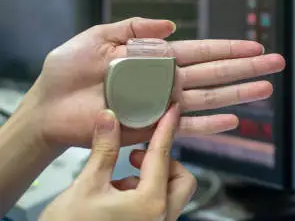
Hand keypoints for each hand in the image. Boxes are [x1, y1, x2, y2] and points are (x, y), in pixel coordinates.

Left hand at [20, 17, 284, 149]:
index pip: (201, 50)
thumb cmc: (68, 70)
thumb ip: (134, 28)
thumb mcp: (97, 36)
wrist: (48, 107)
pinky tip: (233, 121)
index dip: (229, 48)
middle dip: (247, 68)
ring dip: (239, 93)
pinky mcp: (152, 128)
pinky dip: (210, 126)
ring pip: (210, 98)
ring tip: (267, 88)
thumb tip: (172, 25)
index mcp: (155, 57)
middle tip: (277, 62)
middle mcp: (165, 81)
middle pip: (215, 73)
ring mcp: (162, 105)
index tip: (256, 45)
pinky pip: (187, 128)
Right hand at [40, 105, 196, 220]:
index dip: (167, 129)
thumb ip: (104, 150)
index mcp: (150, 204)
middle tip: (136, 157)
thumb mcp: (86, 185)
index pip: (163, 156)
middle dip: (164, 163)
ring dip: (152, 180)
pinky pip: (157, 209)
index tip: (173, 111)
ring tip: (117, 180)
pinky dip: (145, 196)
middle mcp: (160, 219)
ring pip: (170, 195)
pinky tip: (116, 197)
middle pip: (180, 179)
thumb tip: (109, 118)